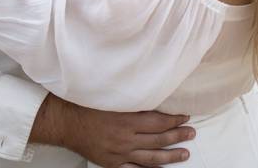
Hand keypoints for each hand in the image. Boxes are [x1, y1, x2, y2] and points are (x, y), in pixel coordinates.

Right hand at [31, 94, 194, 166]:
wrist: (65, 122)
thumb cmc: (87, 105)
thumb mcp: (112, 97)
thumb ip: (133, 99)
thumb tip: (155, 96)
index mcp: (127, 120)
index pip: (159, 122)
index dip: (175, 120)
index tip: (186, 116)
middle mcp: (125, 139)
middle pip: (159, 139)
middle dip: (178, 136)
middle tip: (191, 133)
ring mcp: (119, 154)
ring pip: (152, 158)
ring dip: (171, 156)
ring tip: (185, 154)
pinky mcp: (111, 163)